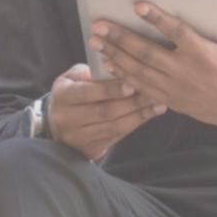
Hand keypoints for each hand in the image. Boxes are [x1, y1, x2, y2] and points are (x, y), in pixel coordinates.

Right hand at [46, 62, 166, 160]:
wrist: (59, 122)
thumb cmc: (73, 91)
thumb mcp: (74, 77)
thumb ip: (92, 72)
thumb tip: (117, 66)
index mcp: (62, 95)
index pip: (87, 92)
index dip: (109, 90)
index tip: (131, 84)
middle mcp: (67, 118)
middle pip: (104, 112)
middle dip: (132, 102)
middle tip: (153, 93)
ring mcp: (78, 136)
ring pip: (114, 126)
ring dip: (139, 115)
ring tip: (158, 104)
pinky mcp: (90, 149)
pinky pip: (117, 136)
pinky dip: (135, 124)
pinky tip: (149, 115)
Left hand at [90, 0, 216, 140]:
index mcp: (207, 55)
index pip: (176, 33)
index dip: (156, 18)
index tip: (137, 5)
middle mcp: (188, 73)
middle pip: (147, 54)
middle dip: (120, 39)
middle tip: (98, 26)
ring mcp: (179, 90)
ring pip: (140, 73)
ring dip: (116, 57)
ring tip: (95, 43)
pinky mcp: (175, 102)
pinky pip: (144, 90)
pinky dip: (125, 79)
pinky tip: (110, 67)